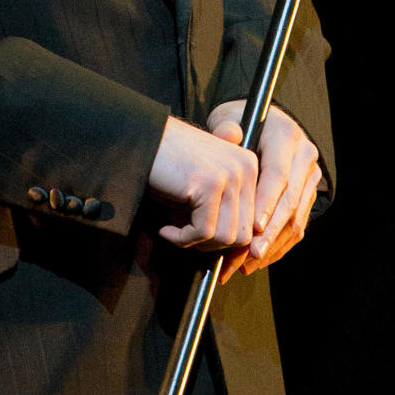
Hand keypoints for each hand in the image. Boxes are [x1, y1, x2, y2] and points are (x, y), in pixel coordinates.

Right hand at [147, 114, 258, 253]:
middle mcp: (245, 168)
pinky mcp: (209, 185)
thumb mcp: (203, 186)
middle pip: (244, 233)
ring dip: (197, 243)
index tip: (207, 252)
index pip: (254, 221)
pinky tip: (165, 229)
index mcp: (249, 166)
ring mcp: (229, 175)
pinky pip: (204, 232)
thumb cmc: (166, 165)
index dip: (231, 244)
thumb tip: (235, 255)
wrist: (140, 139)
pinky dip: (182, 238)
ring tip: (175, 232)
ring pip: (227, 237)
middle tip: (186, 239)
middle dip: (212, 246)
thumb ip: (223, 211)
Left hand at [206, 102, 325, 280]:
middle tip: (250, 253)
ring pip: (296, 218)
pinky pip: (298, 226)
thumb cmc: (238, 122)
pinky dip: (278, 246)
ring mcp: (310, 177)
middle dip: (269, 232)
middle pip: (290, 201)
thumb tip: (230, 135)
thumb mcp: (228, 118)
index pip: (279, 174)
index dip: (266, 203)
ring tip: (246, 264)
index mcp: (286, 136)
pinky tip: (258, 261)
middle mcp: (304, 156)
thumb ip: (226, 129)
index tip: (253, 227)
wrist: (261, 123)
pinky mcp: (308, 195)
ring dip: (271, 246)